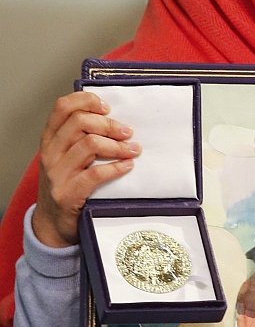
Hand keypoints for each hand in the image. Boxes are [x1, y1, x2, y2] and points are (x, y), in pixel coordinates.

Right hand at [32, 92, 140, 247]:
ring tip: (133, 150)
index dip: (87, 101)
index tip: (107, 107)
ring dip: (117, 145)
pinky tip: (128, 166)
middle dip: (109, 125)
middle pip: (80, 122)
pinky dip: (116, 167)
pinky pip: (95, 174)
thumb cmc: (65, 186)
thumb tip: (113, 120)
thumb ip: (79, 138)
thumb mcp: (65, 158)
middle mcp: (50, 153)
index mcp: (49, 139)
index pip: (63, 107)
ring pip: (89, 145)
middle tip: (128, 132)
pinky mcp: (68, 193)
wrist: (52, 224)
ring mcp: (57, 174)